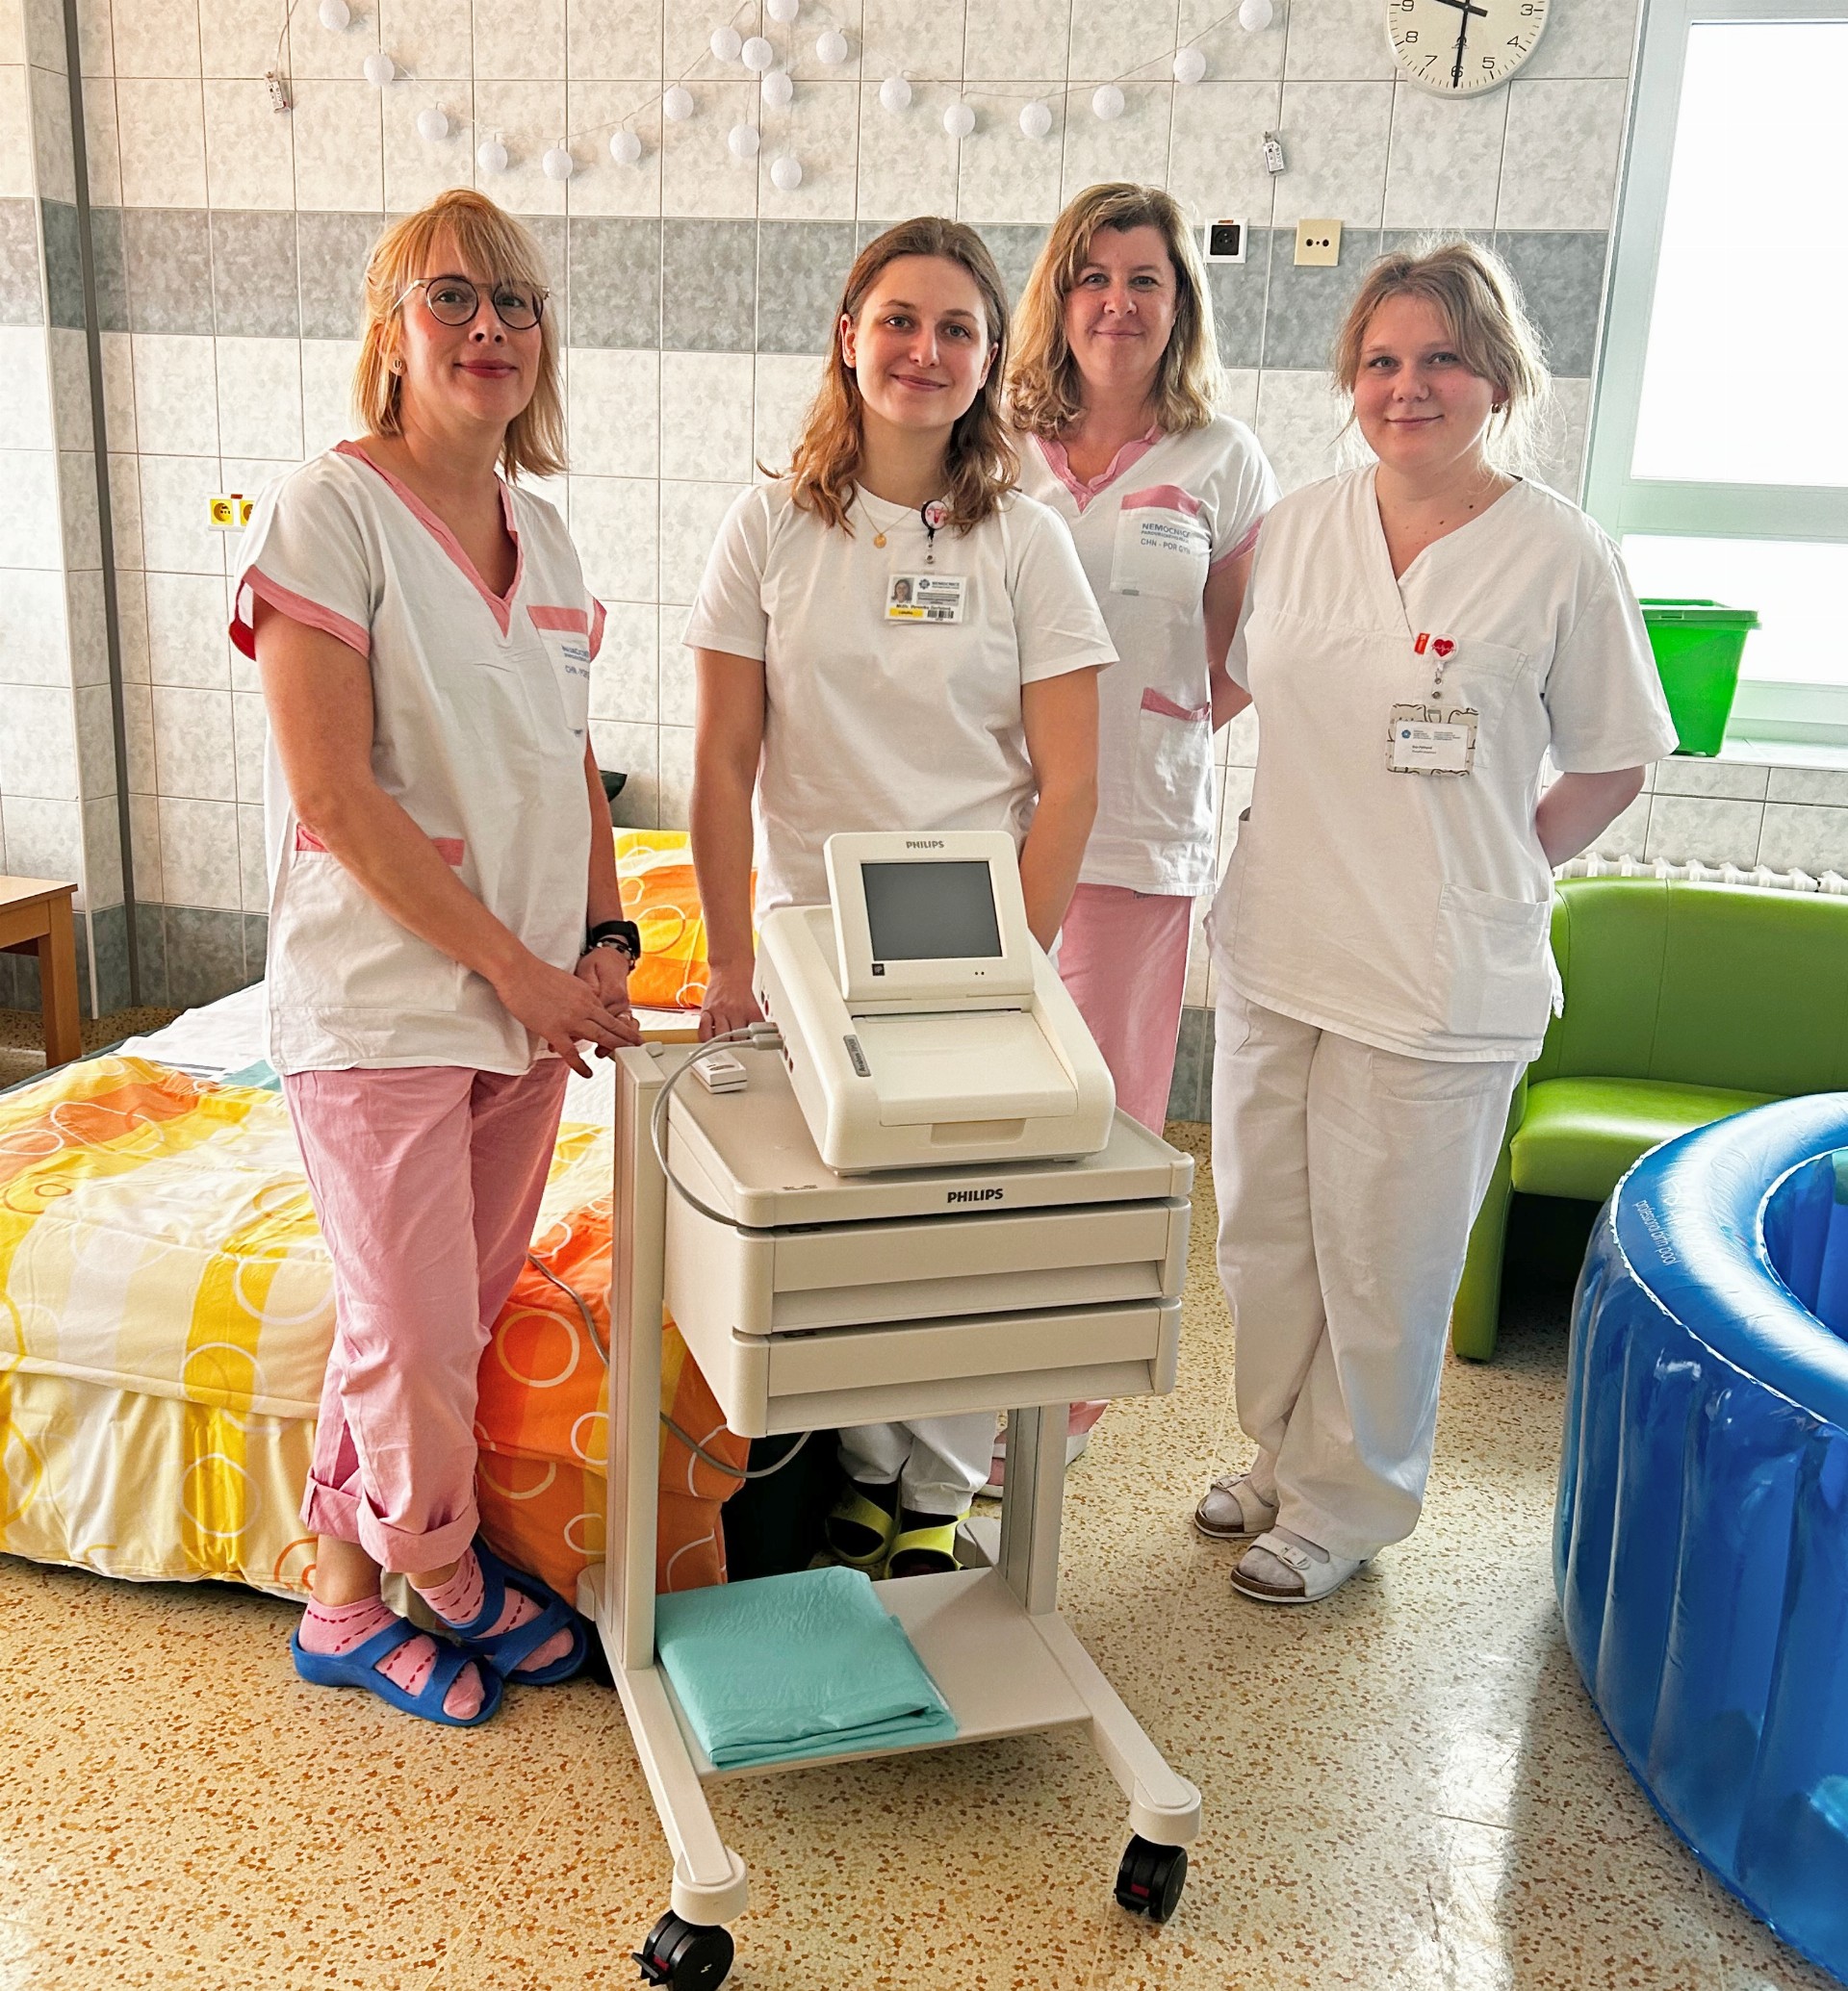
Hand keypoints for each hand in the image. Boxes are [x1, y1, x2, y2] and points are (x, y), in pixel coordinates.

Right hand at [495, 949, 641, 1077]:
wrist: (518, 971)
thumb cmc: (537, 975)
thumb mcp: (568, 982)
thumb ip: (580, 997)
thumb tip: (585, 1008)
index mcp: (587, 995)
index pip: (609, 1013)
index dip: (622, 1025)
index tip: (630, 1032)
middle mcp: (584, 1007)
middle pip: (612, 1026)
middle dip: (628, 1038)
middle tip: (639, 1046)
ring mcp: (571, 1020)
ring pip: (601, 1037)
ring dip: (616, 1048)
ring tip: (625, 1057)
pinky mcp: (554, 1030)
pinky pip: (571, 1052)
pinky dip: (581, 1065)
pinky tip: (587, 1073)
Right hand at [700, 960, 762, 1040]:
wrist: (731, 964)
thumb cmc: (746, 979)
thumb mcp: (759, 997)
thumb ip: (762, 1015)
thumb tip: (771, 1030)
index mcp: (752, 1009)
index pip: (756, 1035)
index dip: (756, 1040)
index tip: (758, 1043)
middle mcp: (735, 1011)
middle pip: (738, 1040)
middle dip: (740, 1041)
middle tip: (741, 1039)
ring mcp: (720, 1011)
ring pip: (721, 1038)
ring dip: (725, 1041)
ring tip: (729, 1038)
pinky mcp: (707, 1010)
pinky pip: (704, 1031)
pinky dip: (707, 1037)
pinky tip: (713, 1036)